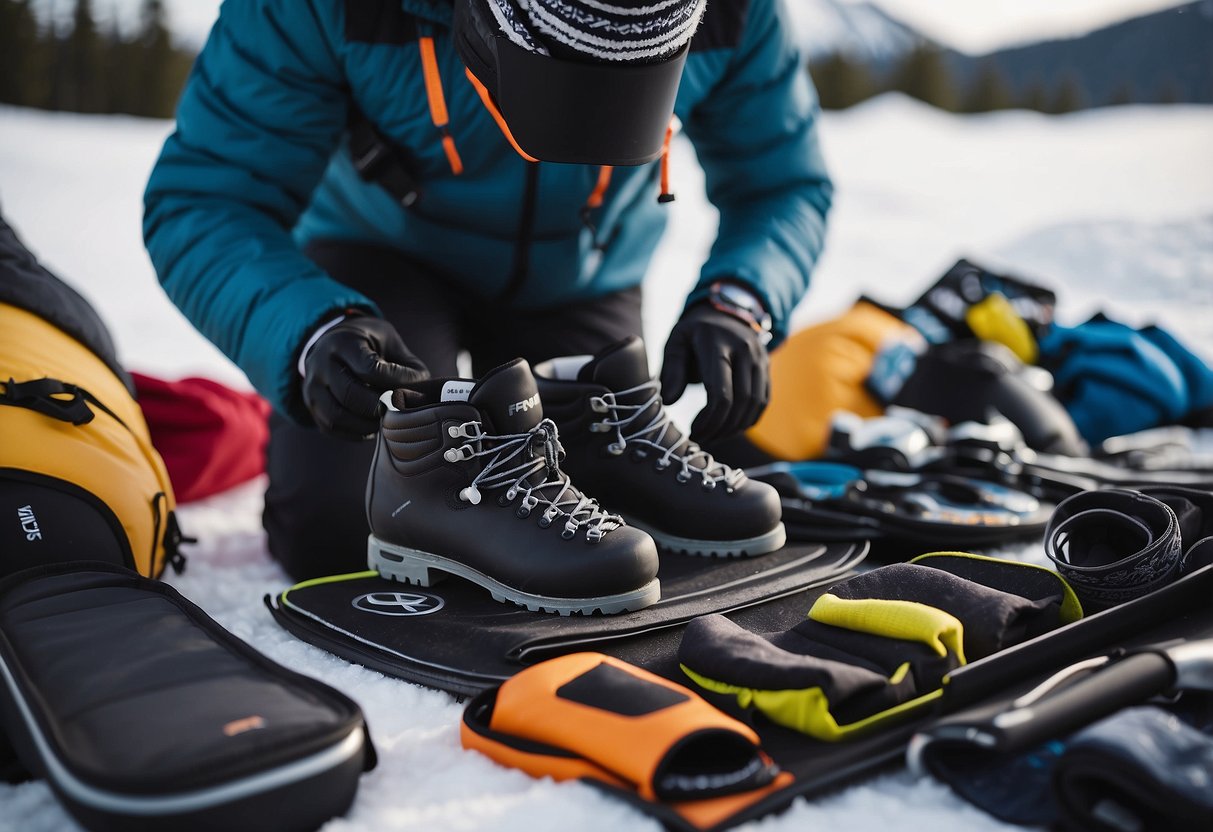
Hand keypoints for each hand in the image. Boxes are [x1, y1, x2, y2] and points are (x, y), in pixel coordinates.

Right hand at [302, 315, 428, 438]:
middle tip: (398, 412)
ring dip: (366, 425)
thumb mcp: (390, 342)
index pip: (369, 369)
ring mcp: (310, 386)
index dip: (394, 383)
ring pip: (337, 416)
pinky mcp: (311, 405)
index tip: (408, 389)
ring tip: (386, 422)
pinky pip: (331, 427)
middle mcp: (320, 363)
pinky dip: (354, 432)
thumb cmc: (369, 345)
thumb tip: (419, 397)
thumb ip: (408, 367)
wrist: (332, 343)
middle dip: (379, 408)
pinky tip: (371, 427)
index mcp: (343, 342)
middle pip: (350, 395)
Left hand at [659, 303, 770, 442]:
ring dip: (735, 427)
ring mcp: (760, 358)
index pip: (720, 392)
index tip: (693, 432)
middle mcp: (745, 350)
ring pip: (755, 404)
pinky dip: (748, 419)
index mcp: (718, 344)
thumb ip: (671, 369)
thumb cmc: (694, 332)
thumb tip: (669, 401)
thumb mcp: (676, 342)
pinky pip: (763, 400)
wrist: (725, 311)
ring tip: (714, 436)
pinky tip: (730, 427)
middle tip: (702, 439)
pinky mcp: (767, 367)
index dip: (708, 420)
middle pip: (740, 402)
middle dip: (720, 427)